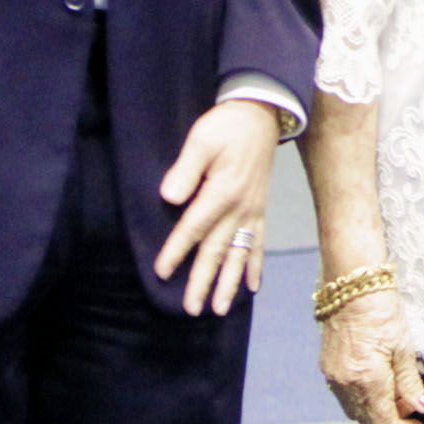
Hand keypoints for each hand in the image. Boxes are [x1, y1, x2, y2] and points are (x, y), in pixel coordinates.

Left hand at [155, 96, 285, 316]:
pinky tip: (252, 287)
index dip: (176, 251)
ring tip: (219, 308)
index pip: (194, 228)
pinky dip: (255, 267)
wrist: (261, 115)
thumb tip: (169, 198)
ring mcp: (252, 213)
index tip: (162, 272)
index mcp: (221, 193)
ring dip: (229, 283)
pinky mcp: (260, 210)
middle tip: (192, 308)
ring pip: (238, 254)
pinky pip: (258, 244)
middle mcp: (239, 209)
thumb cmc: (226, 126)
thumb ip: (186, 170)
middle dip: (203, 281)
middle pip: (217, 251)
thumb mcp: (202, 140)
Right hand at [319, 286, 423, 423]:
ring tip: (394, 390)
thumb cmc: (383, 312)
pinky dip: (362, 398)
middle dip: (391, 418)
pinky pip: (344, 396)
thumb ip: (411, 383)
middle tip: (409, 402)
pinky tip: (376, 382)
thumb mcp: (403, 348)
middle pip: (368, 420)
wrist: (353, 287)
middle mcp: (345, 383)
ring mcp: (333, 376)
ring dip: (375, 410)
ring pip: (355, 410)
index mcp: (367, 379)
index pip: (384, 422)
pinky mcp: (327, 368)